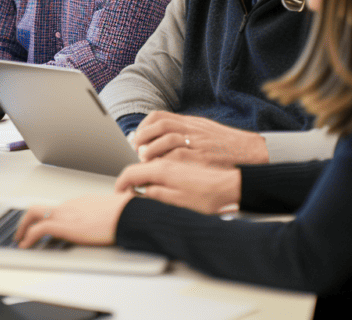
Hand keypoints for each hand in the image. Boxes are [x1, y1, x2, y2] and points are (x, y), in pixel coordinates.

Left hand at [15, 194, 131, 247]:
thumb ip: (102, 216)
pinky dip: (29, 236)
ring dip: (23, 227)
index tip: (40, 225)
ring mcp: (66, 213)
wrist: (128, 214)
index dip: (44, 218)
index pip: (55, 208)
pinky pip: (39, 229)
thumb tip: (109, 223)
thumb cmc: (124, 214)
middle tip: (22, 232)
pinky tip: (26, 245)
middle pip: (39, 207)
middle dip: (26, 220)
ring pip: (34, 214)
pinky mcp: (65, 225)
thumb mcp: (110, 213)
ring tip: (20, 240)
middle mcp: (69, 205)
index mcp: (80, 203)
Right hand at [114, 159, 240, 214]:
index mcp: (164, 170)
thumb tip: (141, 192)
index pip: (132, 172)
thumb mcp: (181, 203)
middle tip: (126, 188)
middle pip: (138, 160)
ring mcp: (175, 154)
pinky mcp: (183, 153)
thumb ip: (157, 195)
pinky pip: (161, 148)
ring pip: (149, 150)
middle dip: (128, 173)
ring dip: (139, 160)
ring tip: (139, 177)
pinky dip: (153, 154)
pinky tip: (157, 166)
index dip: (121, 183)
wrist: (233, 185)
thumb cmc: (211, 197)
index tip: (118, 193)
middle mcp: (167, 158)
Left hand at [132, 111, 268, 166]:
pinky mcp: (204, 157)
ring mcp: (199, 142)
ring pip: (168, 138)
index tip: (138, 137)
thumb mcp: (205, 131)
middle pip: (161, 125)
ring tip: (145, 158)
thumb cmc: (228, 145)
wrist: (253, 152)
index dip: (145, 126)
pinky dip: (165, 160)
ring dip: (152, 148)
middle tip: (137, 148)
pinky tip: (159, 167)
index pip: (161, 116)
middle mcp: (194, 129)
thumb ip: (186, 131)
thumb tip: (163, 137)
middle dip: (144, 136)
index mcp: (192, 122)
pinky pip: (179, 156)